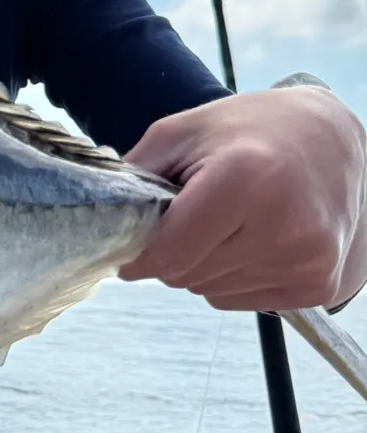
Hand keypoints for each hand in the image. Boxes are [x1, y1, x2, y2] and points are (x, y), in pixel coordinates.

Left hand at [118, 86, 366, 310]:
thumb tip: (101, 226)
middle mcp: (285, 225)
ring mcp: (309, 260)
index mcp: (246, 180)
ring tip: (231, 222)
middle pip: (185, 277)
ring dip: (203, 265)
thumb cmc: (248, 131)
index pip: (167, 256)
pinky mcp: (320, 283)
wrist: (330, 138)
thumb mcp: (180, 133)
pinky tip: (254, 239)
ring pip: (210, 292)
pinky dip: (233, 276)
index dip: (137, 256)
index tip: (129, 247)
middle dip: (172, 254)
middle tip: (192, 217)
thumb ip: (133, 178)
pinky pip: (241, 300)